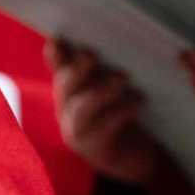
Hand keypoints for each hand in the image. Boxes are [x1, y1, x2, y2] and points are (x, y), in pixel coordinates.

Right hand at [48, 40, 164, 187]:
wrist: (136, 157)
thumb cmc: (123, 114)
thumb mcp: (113, 87)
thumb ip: (105, 66)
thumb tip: (106, 37)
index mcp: (70, 89)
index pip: (59, 66)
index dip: (55, 55)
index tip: (57, 40)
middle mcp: (67, 109)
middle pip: (65, 85)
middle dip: (77, 69)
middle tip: (92, 55)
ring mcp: (77, 131)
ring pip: (82, 107)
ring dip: (100, 90)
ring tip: (122, 77)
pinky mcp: (95, 149)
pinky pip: (105, 127)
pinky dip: (123, 111)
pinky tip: (139, 101)